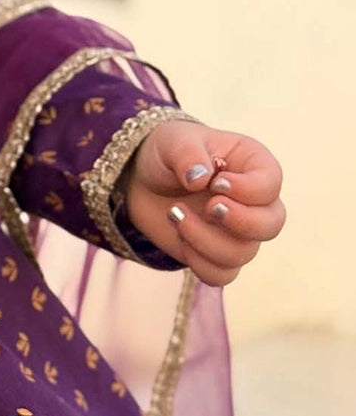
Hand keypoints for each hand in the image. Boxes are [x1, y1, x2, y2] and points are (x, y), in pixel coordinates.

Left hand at [122, 121, 285, 286]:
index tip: (216, 183)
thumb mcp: (173, 141)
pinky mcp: (218, 255)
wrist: (144, 180)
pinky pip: (222, 274)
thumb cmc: (168, 152)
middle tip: (208, 207)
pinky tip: (179, 236)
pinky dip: (198, 261)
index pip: (271, 183)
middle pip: (271, 224)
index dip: (248, 190)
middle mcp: (254, 201)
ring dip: (204, 239)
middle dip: (240, 221)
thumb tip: (200, 179)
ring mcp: (239, 232)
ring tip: (175, 213)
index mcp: (252, 164)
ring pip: (243, 253)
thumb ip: (188, 153)